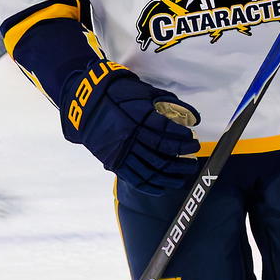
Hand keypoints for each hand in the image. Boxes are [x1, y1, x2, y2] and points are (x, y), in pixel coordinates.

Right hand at [60, 60, 200, 193]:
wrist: (85, 103)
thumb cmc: (120, 94)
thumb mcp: (145, 92)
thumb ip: (169, 102)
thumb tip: (194, 117)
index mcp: (138, 117)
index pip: (166, 132)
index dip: (182, 138)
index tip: (193, 140)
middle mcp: (130, 137)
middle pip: (161, 154)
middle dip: (181, 160)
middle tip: (194, 160)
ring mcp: (120, 151)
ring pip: (149, 170)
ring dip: (170, 175)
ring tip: (184, 175)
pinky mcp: (112, 162)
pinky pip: (133, 178)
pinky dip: (150, 186)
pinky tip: (163, 187)